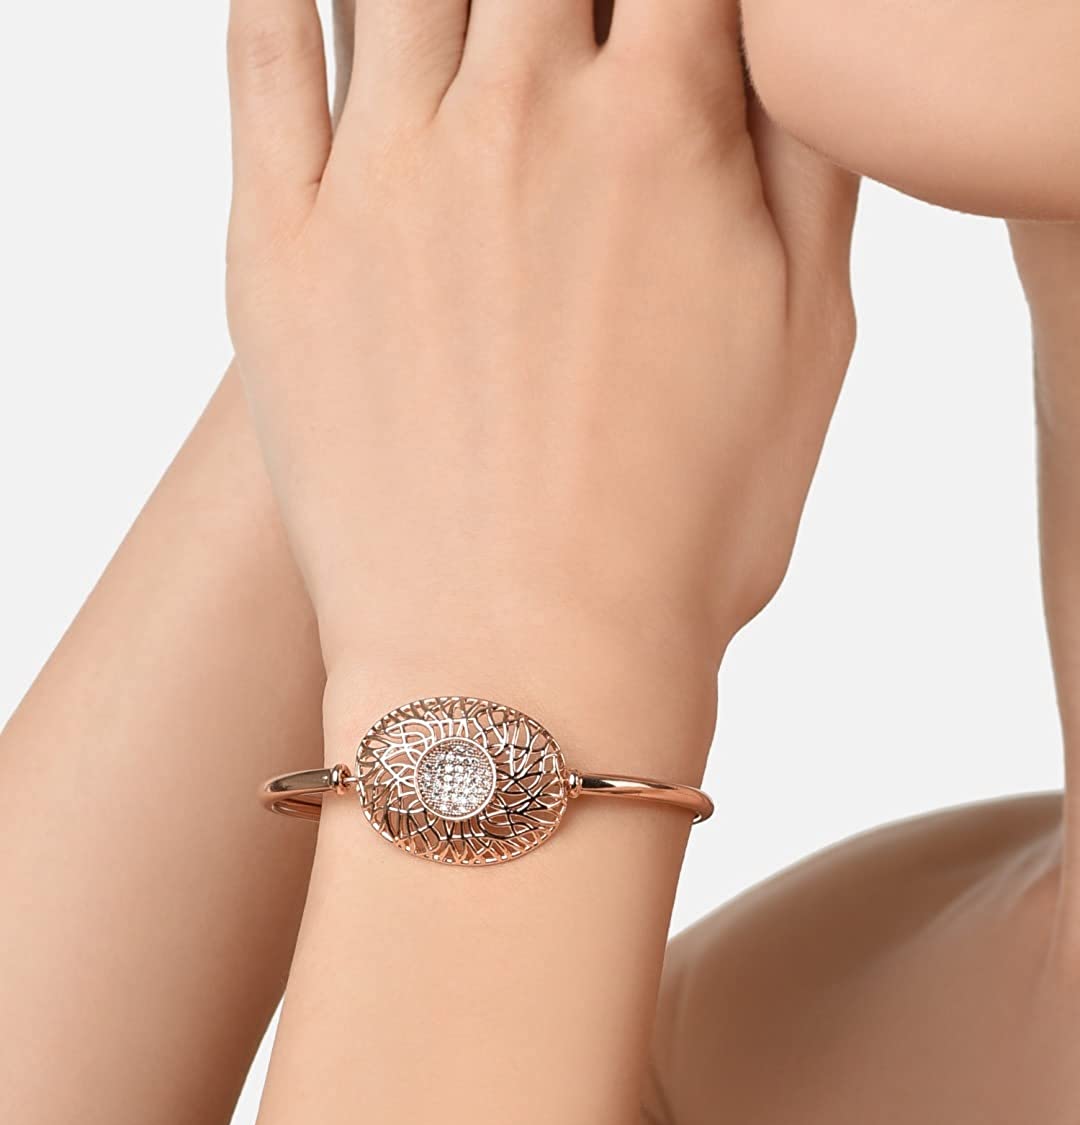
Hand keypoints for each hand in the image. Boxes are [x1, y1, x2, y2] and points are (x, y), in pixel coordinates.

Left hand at [225, 0, 856, 718]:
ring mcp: (384, 177)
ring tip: (470, 30)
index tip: (659, 28)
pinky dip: (284, 0)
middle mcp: (519, 117)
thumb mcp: (812, 340)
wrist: (522, 668)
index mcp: (664, 125)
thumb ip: (808, 154)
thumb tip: (781, 34)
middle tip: (560, 44)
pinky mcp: (281, 248)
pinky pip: (262, 59)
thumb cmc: (681, 535)